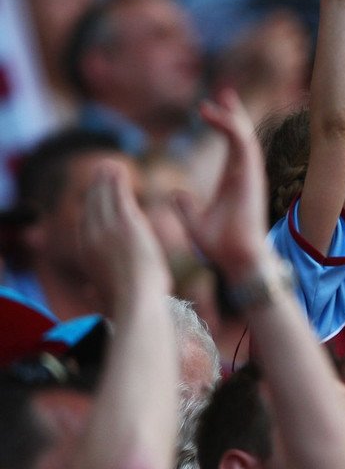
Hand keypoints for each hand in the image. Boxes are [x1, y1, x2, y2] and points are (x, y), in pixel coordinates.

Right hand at [80, 164, 169, 305]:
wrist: (135, 298)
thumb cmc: (126, 303)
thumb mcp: (104, 294)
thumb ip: (96, 290)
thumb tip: (89, 292)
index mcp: (86, 254)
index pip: (85, 223)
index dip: (89, 207)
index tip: (94, 196)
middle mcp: (91, 237)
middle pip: (91, 206)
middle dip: (95, 187)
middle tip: (100, 172)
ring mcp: (108, 228)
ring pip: (104, 197)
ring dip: (106, 179)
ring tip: (110, 165)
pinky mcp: (126, 222)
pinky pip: (119, 195)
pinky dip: (117, 181)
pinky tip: (120, 169)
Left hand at [173, 90, 270, 280]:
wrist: (237, 259)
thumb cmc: (220, 245)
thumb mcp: (195, 222)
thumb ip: (186, 206)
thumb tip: (177, 193)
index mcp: (233, 181)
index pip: (232, 146)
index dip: (224, 126)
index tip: (209, 110)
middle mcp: (244, 175)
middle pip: (243, 136)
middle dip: (234, 114)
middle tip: (225, 94)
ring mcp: (249, 175)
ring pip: (245, 136)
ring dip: (233, 117)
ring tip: (222, 97)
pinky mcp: (250, 176)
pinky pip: (243, 144)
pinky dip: (231, 127)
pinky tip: (215, 115)